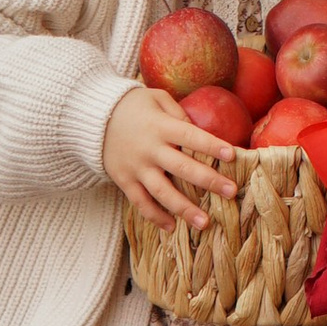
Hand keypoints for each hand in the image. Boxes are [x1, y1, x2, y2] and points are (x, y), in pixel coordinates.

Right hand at [102, 83, 241, 225]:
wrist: (94, 118)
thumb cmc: (133, 106)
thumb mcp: (156, 98)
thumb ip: (178, 112)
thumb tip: (200, 131)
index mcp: (161, 126)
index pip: (191, 136)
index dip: (212, 145)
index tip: (233, 155)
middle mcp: (150, 149)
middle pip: (182, 168)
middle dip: (209, 181)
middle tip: (231, 192)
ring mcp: (136, 168)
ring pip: (163, 192)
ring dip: (185, 209)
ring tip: (205, 222)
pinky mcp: (124, 181)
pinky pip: (141, 203)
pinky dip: (155, 217)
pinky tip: (172, 227)